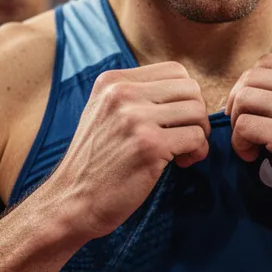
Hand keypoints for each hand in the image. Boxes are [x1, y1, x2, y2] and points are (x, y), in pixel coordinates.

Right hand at [52, 61, 209, 240]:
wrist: (71, 201)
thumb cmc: (96, 162)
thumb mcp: (104, 112)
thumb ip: (136, 95)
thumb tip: (189, 91)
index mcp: (112, 81)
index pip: (175, 70)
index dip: (186, 96)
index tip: (176, 120)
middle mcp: (122, 93)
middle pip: (191, 88)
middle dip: (196, 115)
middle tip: (185, 138)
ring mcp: (135, 118)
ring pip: (197, 110)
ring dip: (200, 134)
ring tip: (182, 152)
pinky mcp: (149, 145)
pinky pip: (196, 137)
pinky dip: (198, 151)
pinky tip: (181, 163)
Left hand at [227, 54, 271, 255]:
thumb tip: (259, 86)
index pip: (269, 62)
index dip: (249, 84)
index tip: (249, 108)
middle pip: (252, 77)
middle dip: (237, 101)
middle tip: (242, 126)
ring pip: (244, 98)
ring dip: (237, 122)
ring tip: (249, 142)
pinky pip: (244, 126)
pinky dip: (239, 142)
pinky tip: (252, 156)